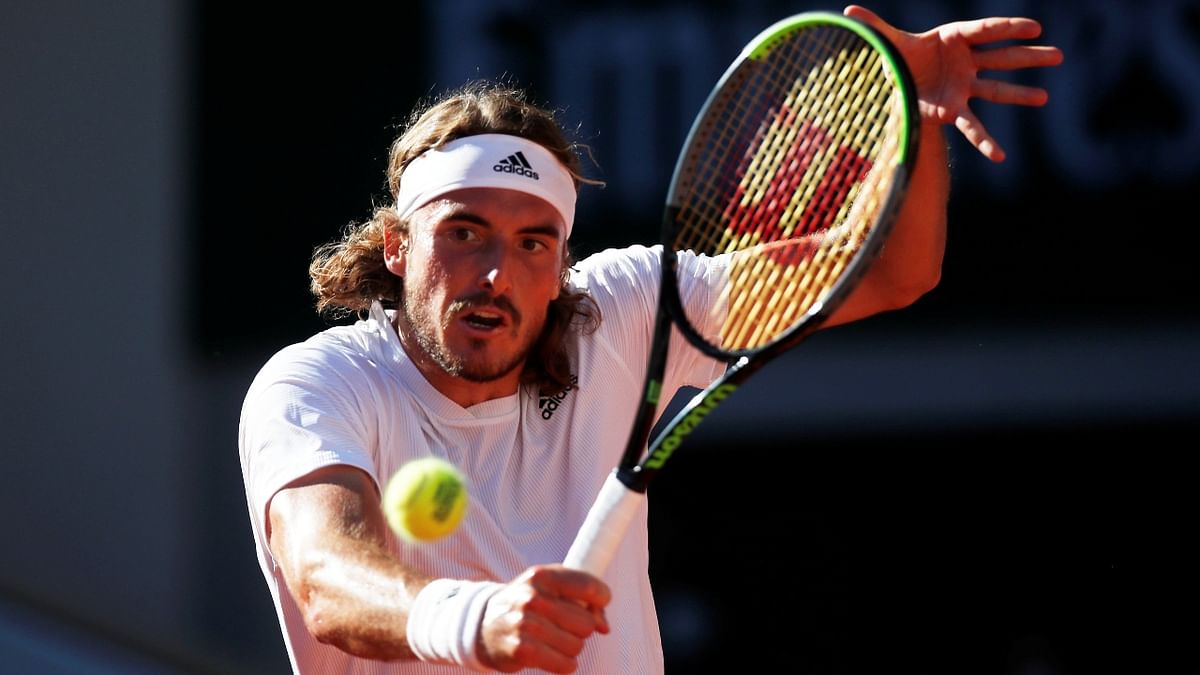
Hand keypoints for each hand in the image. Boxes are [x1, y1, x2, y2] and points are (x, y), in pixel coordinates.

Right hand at [477, 564, 610, 672]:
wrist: (484, 626)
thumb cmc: (527, 605)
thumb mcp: (550, 590)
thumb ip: (583, 600)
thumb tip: (604, 627)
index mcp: (542, 576)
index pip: (589, 586)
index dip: (601, 598)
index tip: (597, 605)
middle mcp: (532, 597)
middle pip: (586, 623)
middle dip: (580, 629)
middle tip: (562, 626)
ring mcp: (525, 623)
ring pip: (577, 646)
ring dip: (569, 647)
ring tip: (551, 640)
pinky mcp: (522, 650)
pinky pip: (565, 665)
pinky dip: (564, 664)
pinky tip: (550, 655)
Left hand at [843, 4, 1063, 161]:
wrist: (897, 80)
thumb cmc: (899, 56)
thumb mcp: (887, 43)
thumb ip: (873, 28)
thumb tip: (847, 12)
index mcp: (954, 38)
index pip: (986, 30)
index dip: (1009, 27)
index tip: (1034, 26)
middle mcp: (965, 61)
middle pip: (1001, 58)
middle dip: (1027, 57)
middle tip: (1057, 54)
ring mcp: (964, 86)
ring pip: (996, 90)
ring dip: (1020, 94)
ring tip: (1044, 97)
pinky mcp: (955, 109)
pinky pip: (973, 127)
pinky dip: (984, 142)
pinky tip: (1000, 156)